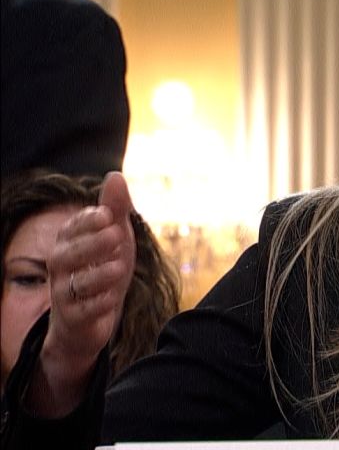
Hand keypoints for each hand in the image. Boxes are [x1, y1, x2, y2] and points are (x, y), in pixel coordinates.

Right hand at [28, 172, 136, 416]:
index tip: (108, 213)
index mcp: (68, 245)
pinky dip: (97, 305)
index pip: (70, 230)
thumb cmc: (103, 269)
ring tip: (119, 267)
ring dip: (97, 275)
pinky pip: (80, 313)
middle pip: (65, 256)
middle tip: (117, 234)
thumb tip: (115, 175)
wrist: (92, 320)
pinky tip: (112, 298)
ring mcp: (64, 296)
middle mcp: (61, 269)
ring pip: (72, 285)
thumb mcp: (115, 238)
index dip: (86, 222)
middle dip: (90, 245)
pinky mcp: (74, 320)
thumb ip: (115, 209)